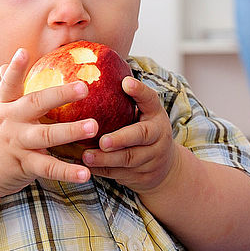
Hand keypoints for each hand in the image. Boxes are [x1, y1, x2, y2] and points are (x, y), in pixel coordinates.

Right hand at [0, 48, 96, 197]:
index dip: (15, 68)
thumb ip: (8, 91)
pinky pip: (48, 168)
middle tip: (84, 87)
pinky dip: (67, 172)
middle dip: (60, 95)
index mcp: (6, 106)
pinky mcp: (23, 165)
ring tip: (93, 126)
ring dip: (70, 131)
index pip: (9, 83)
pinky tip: (85, 173)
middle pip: (35, 104)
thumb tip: (6, 63)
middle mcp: (10, 122)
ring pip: (45, 136)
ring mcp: (16, 144)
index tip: (23, 51)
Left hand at [80, 76, 178, 193]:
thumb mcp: (143, 114)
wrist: (165, 168)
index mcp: (156, 115)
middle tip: (102, 140)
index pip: (151, 100)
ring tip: (86, 156)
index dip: (139, 91)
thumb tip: (90, 74)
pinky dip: (102, 171)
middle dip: (121, 139)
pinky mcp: (143, 176)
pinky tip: (85, 167)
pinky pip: (120, 174)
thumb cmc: (143, 131)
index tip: (125, 82)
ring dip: (106, 159)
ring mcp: (152, 157)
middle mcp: (158, 135)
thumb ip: (126, 100)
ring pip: (128, 159)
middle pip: (141, 136)